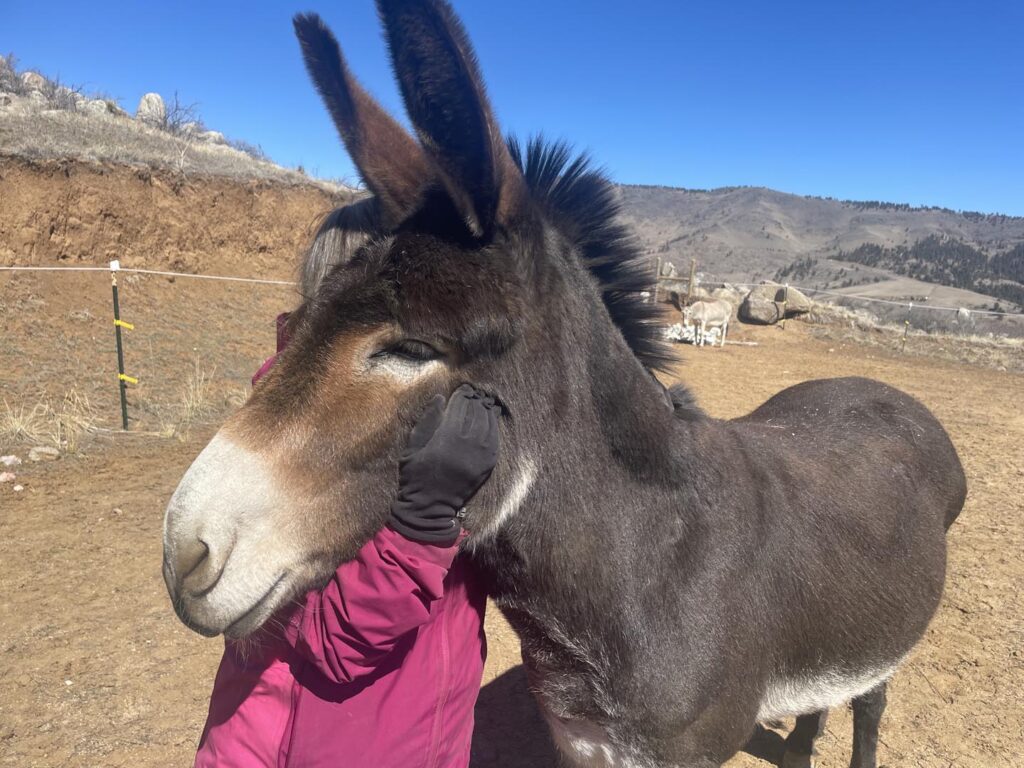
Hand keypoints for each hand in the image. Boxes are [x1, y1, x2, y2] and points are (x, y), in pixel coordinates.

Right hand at [389, 384, 499, 543]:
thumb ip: (427, 421)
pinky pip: (494, 441)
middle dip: (475, 400)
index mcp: (445, 440)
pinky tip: (491, 419)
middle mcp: (465, 447)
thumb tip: (441, 399)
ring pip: (488, 425)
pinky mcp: (486, 467)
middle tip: (474, 392)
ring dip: (487, 411)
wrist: (429, 509)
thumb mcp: (412, 448)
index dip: (462, 396)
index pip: (459, 409)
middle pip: (476, 414)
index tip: (463, 388)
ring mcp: (479, 458)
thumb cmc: (415, 476)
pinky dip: (494, 427)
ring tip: (484, 401)